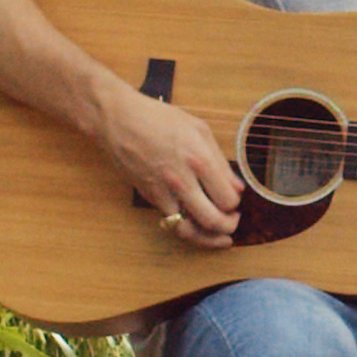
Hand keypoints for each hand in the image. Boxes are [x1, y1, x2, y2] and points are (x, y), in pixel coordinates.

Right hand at [99, 84, 241, 246]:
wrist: (118, 119)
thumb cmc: (158, 118)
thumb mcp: (199, 129)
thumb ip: (220, 161)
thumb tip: (237, 187)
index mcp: (199, 159)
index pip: (227, 198)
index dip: (236, 204)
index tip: (235, 198)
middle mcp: (182, 179)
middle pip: (213, 220)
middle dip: (228, 226)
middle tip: (232, 220)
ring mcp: (163, 191)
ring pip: (189, 230)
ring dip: (208, 238)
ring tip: (219, 235)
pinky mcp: (149, 196)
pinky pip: (170, 222)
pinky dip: (187, 228)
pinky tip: (196, 223)